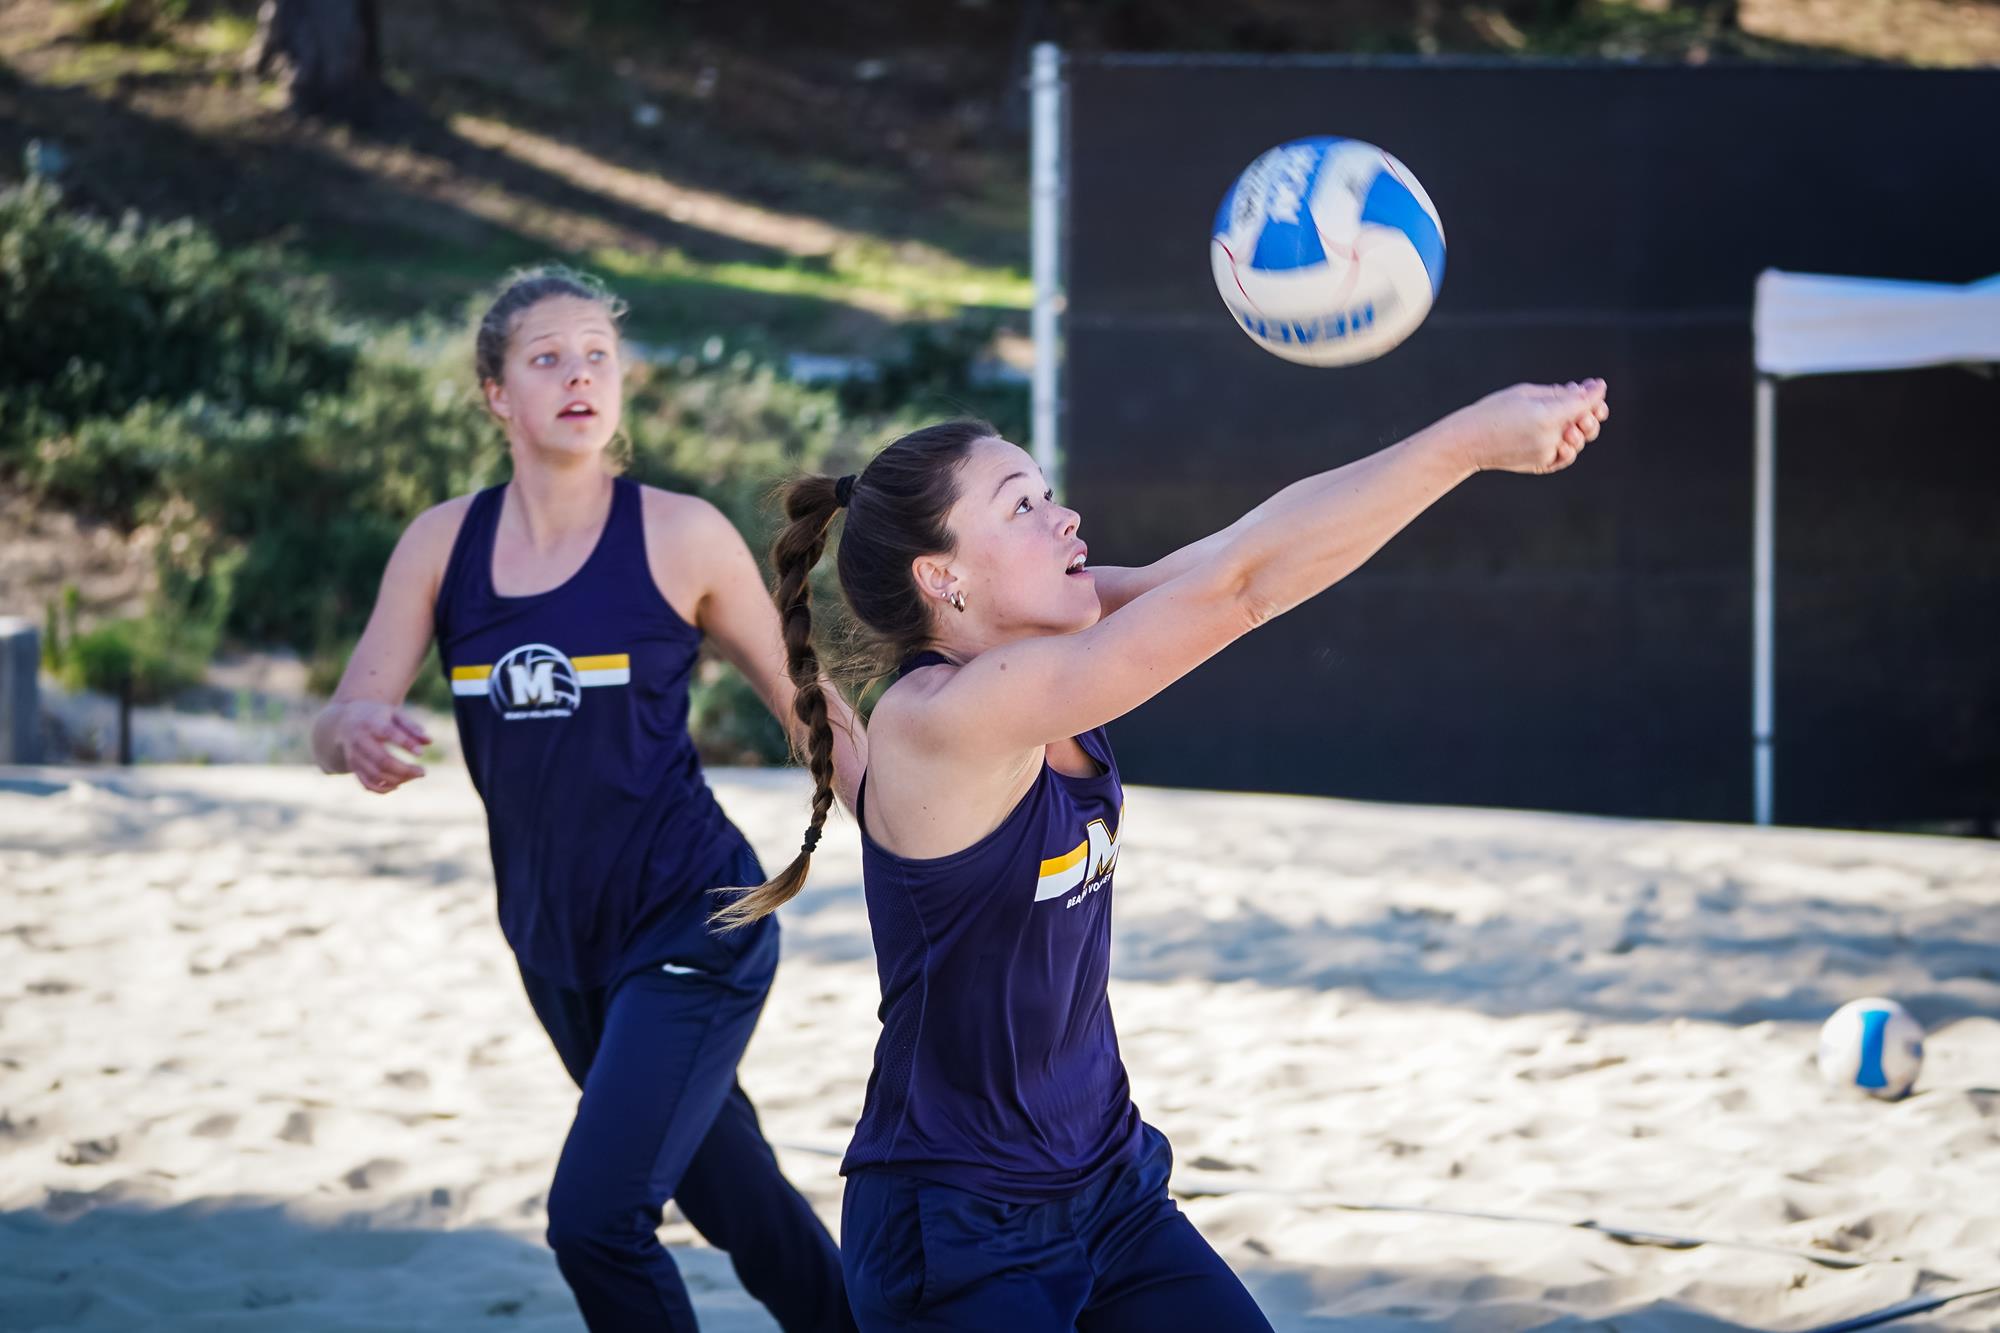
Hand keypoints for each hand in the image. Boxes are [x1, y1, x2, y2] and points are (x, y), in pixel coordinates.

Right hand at [336, 702, 431, 793]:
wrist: (345, 722)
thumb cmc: (377, 717)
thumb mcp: (394, 715)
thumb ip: (412, 727)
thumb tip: (429, 742)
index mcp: (372, 723)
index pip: (389, 733)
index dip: (406, 744)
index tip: (421, 753)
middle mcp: (360, 741)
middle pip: (382, 760)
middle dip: (405, 769)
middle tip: (423, 772)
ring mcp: (354, 756)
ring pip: (375, 775)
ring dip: (398, 780)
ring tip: (413, 776)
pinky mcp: (353, 768)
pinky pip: (367, 784)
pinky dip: (383, 789)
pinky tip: (398, 784)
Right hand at [1456, 379, 1609, 475]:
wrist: (1468, 441)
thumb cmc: (1493, 411)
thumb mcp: (1525, 393)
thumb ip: (1557, 393)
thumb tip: (1583, 392)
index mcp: (1546, 415)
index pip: (1585, 403)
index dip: (1595, 392)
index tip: (1597, 384)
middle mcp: (1549, 438)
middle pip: (1587, 425)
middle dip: (1592, 411)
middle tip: (1588, 404)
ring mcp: (1546, 454)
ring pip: (1578, 441)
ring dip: (1579, 428)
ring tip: (1568, 419)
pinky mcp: (1541, 465)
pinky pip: (1566, 456)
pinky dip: (1569, 446)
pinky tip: (1562, 435)